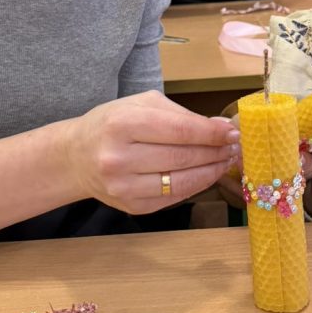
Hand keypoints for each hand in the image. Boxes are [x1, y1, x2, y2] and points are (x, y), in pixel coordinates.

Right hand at [65, 91, 239, 213]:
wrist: (76, 157)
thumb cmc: (112, 124)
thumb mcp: (141, 104)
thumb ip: (182, 115)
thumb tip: (221, 128)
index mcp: (122, 124)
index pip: (180, 131)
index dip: (212, 134)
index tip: (234, 133)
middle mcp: (119, 158)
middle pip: (183, 158)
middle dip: (216, 152)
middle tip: (235, 147)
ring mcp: (124, 187)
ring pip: (182, 182)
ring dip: (211, 172)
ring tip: (226, 160)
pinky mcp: (131, 207)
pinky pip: (174, 198)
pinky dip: (195, 185)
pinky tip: (206, 174)